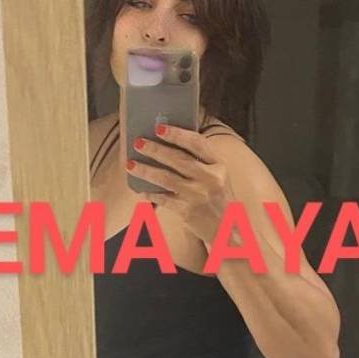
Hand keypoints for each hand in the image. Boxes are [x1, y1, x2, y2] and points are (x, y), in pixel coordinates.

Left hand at [127, 125, 236, 244]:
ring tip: (130, 164)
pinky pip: (163, 199)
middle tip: (138, 142)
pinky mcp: (188, 211)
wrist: (228, 229)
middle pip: (179, 159)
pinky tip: (140, 189)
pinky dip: (150, 193)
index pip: (197, 143)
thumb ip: (200, 160)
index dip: (177, 134)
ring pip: (166, 178)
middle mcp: (211, 178)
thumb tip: (167, 143)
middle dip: (155, 149)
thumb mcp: (218, 174)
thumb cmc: (218, 198)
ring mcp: (199, 195)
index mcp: (219, 164)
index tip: (159, 128)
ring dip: (145, 170)